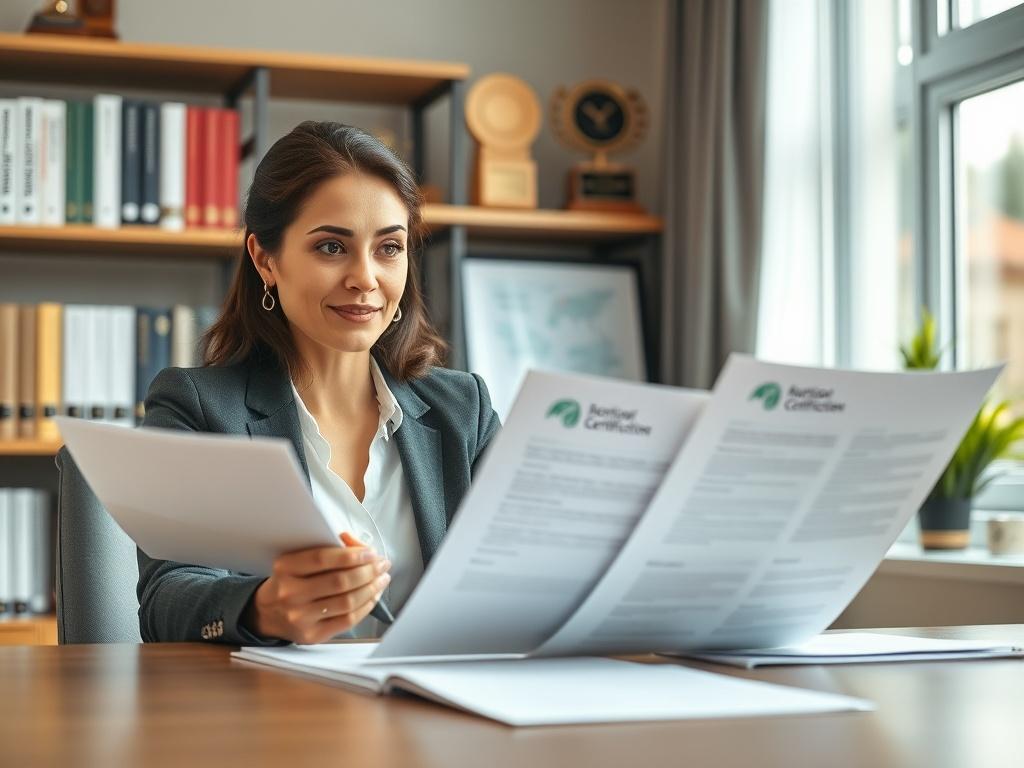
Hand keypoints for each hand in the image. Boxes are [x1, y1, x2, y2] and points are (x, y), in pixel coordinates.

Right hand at [244, 532, 390, 643]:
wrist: (267, 613)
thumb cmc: (290, 581)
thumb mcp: (299, 559)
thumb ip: (329, 549)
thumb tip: (360, 547)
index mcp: (286, 568)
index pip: (323, 558)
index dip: (352, 555)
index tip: (371, 553)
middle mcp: (290, 593)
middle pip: (339, 581)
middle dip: (368, 571)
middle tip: (382, 564)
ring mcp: (300, 617)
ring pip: (347, 602)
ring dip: (371, 588)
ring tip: (382, 578)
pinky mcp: (312, 635)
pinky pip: (347, 620)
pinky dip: (366, 606)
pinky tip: (373, 595)